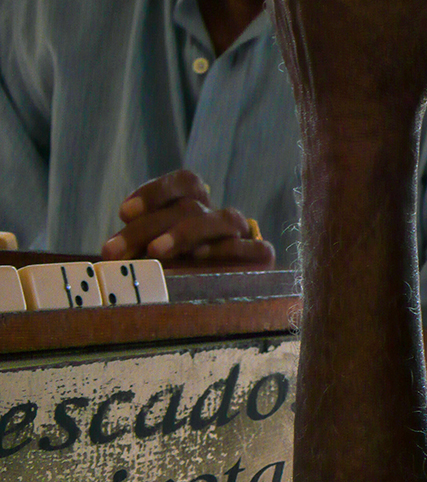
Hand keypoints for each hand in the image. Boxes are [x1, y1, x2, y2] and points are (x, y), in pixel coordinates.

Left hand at [101, 170, 274, 267]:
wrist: (232, 300)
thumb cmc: (181, 275)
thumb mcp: (154, 258)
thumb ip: (138, 250)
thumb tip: (111, 256)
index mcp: (198, 205)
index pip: (185, 181)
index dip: (155, 192)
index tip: (124, 213)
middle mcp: (219, 215)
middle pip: (189, 207)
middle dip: (147, 227)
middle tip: (114, 251)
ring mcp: (242, 234)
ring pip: (219, 219)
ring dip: (184, 233)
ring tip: (154, 252)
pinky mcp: (261, 257)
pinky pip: (248, 247)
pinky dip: (224, 250)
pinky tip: (200, 259)